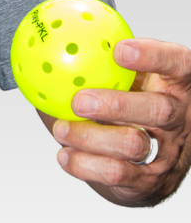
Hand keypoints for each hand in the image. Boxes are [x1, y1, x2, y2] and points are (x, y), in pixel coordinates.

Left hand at [47, 38, 190, 205]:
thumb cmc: (124, 101)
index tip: (120, 50)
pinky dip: (84, 164)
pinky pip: (116, 174)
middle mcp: (178, 116)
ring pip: (133, 144)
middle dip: (117, 105)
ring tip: (60, 129)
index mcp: (174, 82)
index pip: (176, 62)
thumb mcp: (121, 77)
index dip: (153, 56)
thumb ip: (96, 61)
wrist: (143, 159)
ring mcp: (167, 150)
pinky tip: (64, 154)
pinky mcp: (149, 180)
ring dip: (90, 136)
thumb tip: (44, 41)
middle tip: (79, 101)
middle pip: (158, 110)